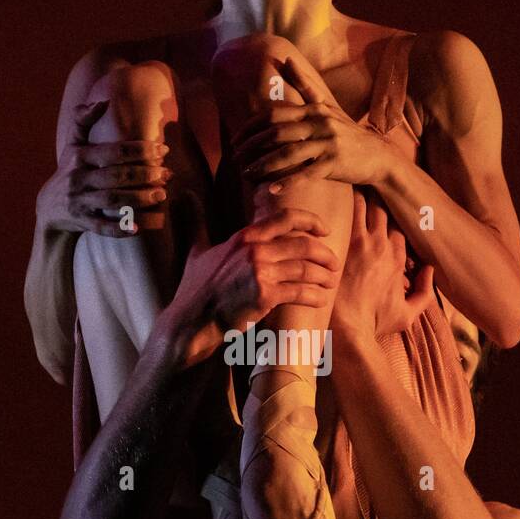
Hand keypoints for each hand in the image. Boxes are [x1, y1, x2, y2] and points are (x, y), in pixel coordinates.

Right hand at [36, 102, 172, 236]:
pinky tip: (137, 229)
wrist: (48, 207)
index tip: (163, 150)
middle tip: (168, 174)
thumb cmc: (70, 170)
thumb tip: (102, 101)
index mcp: (79, 156)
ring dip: (139, 199)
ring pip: (112, 200)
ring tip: (162, 195)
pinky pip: (101, 227)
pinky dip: (118, 229)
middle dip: (145, 174)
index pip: (114, 151)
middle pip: (116, 176)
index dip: (140, 150)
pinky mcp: (81, 222)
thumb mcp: (73, 145)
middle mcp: (78, 178)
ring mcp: (78, 201)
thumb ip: (84, 122)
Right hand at [159, 199, 340, 367]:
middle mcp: (254, 250)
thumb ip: (197, 223)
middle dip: (324, 253)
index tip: (324, 230)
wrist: (192, 321)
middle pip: (302, 245)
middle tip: (333, 262)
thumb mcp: (196, 251)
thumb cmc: (195, 289)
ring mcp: (260, 273)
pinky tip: (321, 299)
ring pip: (305, 268)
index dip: (310, 221)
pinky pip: (300, 292)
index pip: (285, 218)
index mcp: (244, 237)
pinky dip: (315, 296)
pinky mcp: (265, 296)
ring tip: (331, 281)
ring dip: (324, 276)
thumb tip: (185, 197)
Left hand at [229, 52, 401, 189]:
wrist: (378, 155)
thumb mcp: (327, 106)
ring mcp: (328, 144)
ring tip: (247, 175)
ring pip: (288, 155)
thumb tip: (287, 60)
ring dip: (263, 166)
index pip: (273, 115)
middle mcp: (319, 123)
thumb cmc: (347, 132)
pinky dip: (287, 182)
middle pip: (276, 134)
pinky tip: (271, 189)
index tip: (234, 140)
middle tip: (235, 160)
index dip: (250, 128)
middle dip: (251, 147)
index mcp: (313, 109)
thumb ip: (306, 85)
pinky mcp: (334, 164)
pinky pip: (306, 174)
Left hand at [332, 190, 433, 342]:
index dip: (396, 212)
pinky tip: (342, 182)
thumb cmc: (373, 323)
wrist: (348, 328)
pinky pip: (350, 210)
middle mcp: (386, 246)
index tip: (391, 200)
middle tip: (373, 177)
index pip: (401, 225)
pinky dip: (349, 197)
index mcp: (400, 259)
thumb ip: (424, 292)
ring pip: (370, 205)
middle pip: (387, 209)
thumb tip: (431, 270)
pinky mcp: (347, 242)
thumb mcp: (408, 315)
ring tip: (357, 174)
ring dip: (366, 190)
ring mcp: (366, 242)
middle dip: (382, 194)